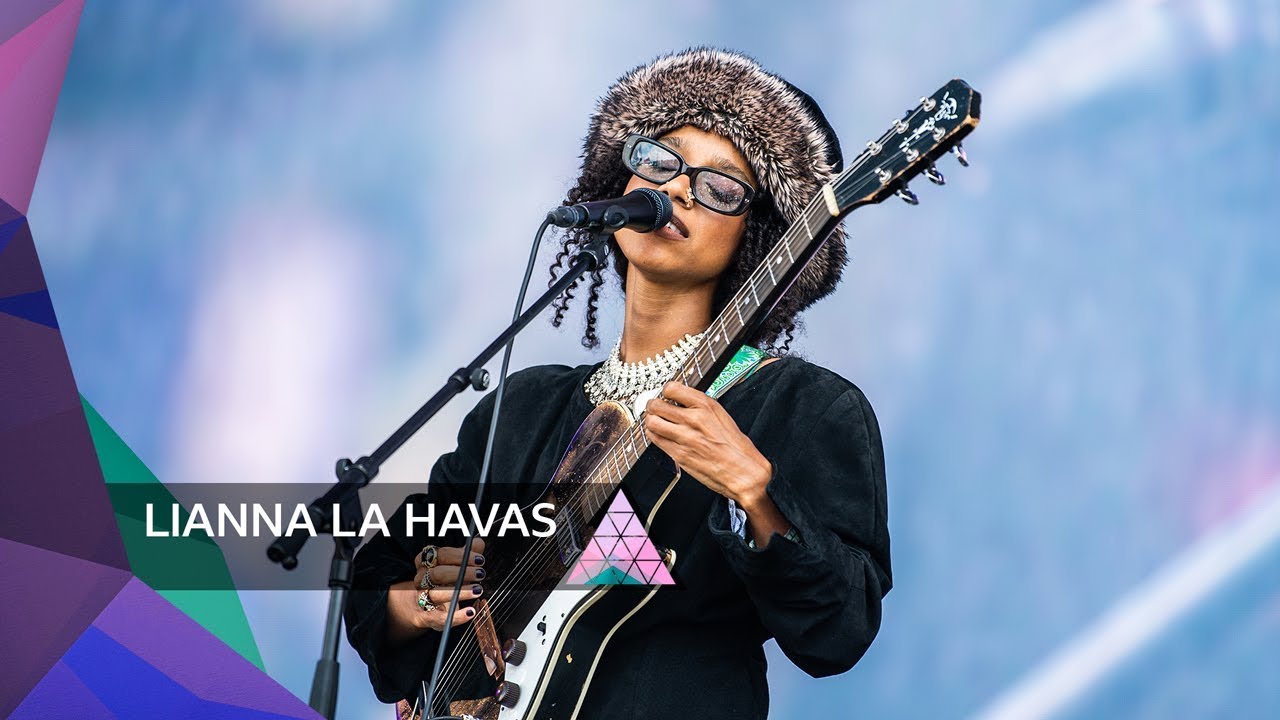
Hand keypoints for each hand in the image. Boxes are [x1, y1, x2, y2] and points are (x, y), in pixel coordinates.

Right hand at [386, 539, 486, 642]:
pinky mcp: (426, 617)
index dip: (461, 556)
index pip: (441, 555)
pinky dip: (457, 616)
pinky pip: (439, 618)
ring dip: (461, 592)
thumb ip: (467, 554)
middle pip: (438, 574)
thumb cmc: (444, 581)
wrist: (422, 607)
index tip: (479, 559)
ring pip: (437, 594)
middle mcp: (421, 579)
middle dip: (462, 573)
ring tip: (478, 590)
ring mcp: (421, 598)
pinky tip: (471, 612)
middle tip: (481, 574)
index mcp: (425, 561)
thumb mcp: (454, 566)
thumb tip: (478, 541)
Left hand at [643, 381, 771, 507]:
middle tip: (655, 408)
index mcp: (706, 406)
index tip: (666, 395)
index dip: (665, 391)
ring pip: (651, 422)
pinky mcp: (678, 454)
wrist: (743, 472)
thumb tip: (682, 402)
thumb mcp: (721, 416)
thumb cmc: (737, 447)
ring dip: (650, 421)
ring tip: (655, 422)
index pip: (672, 388)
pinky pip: (655, 439)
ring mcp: (684, 437)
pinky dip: (654, 435)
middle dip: (653, 405)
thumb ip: (700, 407)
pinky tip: (659, 435)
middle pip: (657, 405)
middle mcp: (693, 419)